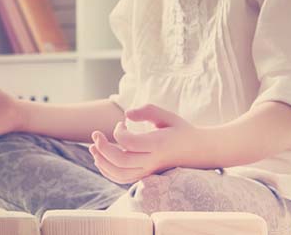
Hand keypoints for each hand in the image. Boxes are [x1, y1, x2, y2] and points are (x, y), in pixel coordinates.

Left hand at [88, 103, 206, 183]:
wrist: (197, 151)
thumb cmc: (180, 130)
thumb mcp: (167, 115)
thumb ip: (147, 110)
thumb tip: (127, 114)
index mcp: (158, 144)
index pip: (129, 143)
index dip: (118, 132)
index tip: (121, 123)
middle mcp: (152, 161)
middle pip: (121, 161)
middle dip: (102, 147)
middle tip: (95, 134)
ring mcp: (148, 171)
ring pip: (119, 174)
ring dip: (102, 161)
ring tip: (93, 147)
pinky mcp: (145, 175)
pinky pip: (123, 179)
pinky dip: (108, 171)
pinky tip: (101, 159)